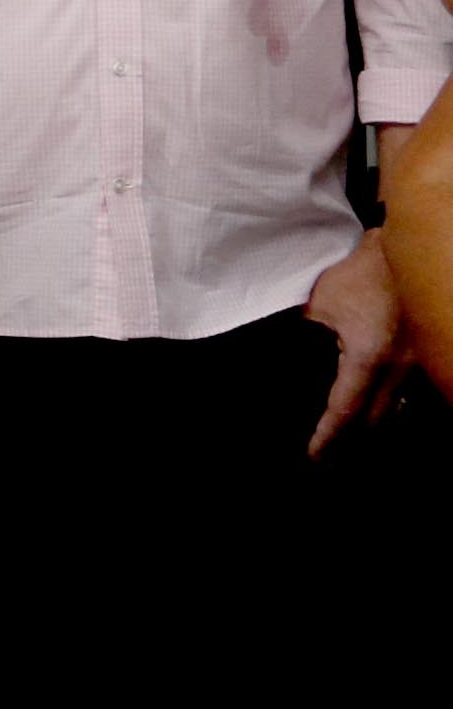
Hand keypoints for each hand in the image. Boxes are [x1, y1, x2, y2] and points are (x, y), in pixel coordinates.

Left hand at [304, 228, 407, 457]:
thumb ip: (306, 335)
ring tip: (345, 436)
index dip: (327, 436)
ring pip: (395, 409)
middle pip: (374, 420)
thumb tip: (284, 356)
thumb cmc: (359, 275)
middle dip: (350, 439)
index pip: (345, 409)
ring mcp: (418, 365)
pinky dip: (386, 404)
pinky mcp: (424, 357)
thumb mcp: (322, 305)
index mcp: (369, 357)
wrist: (406, 253)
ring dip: (370, 424)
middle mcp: (399, 368)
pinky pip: (406, 392)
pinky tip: (370, 407)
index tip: (313, 455)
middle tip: (326, 452)